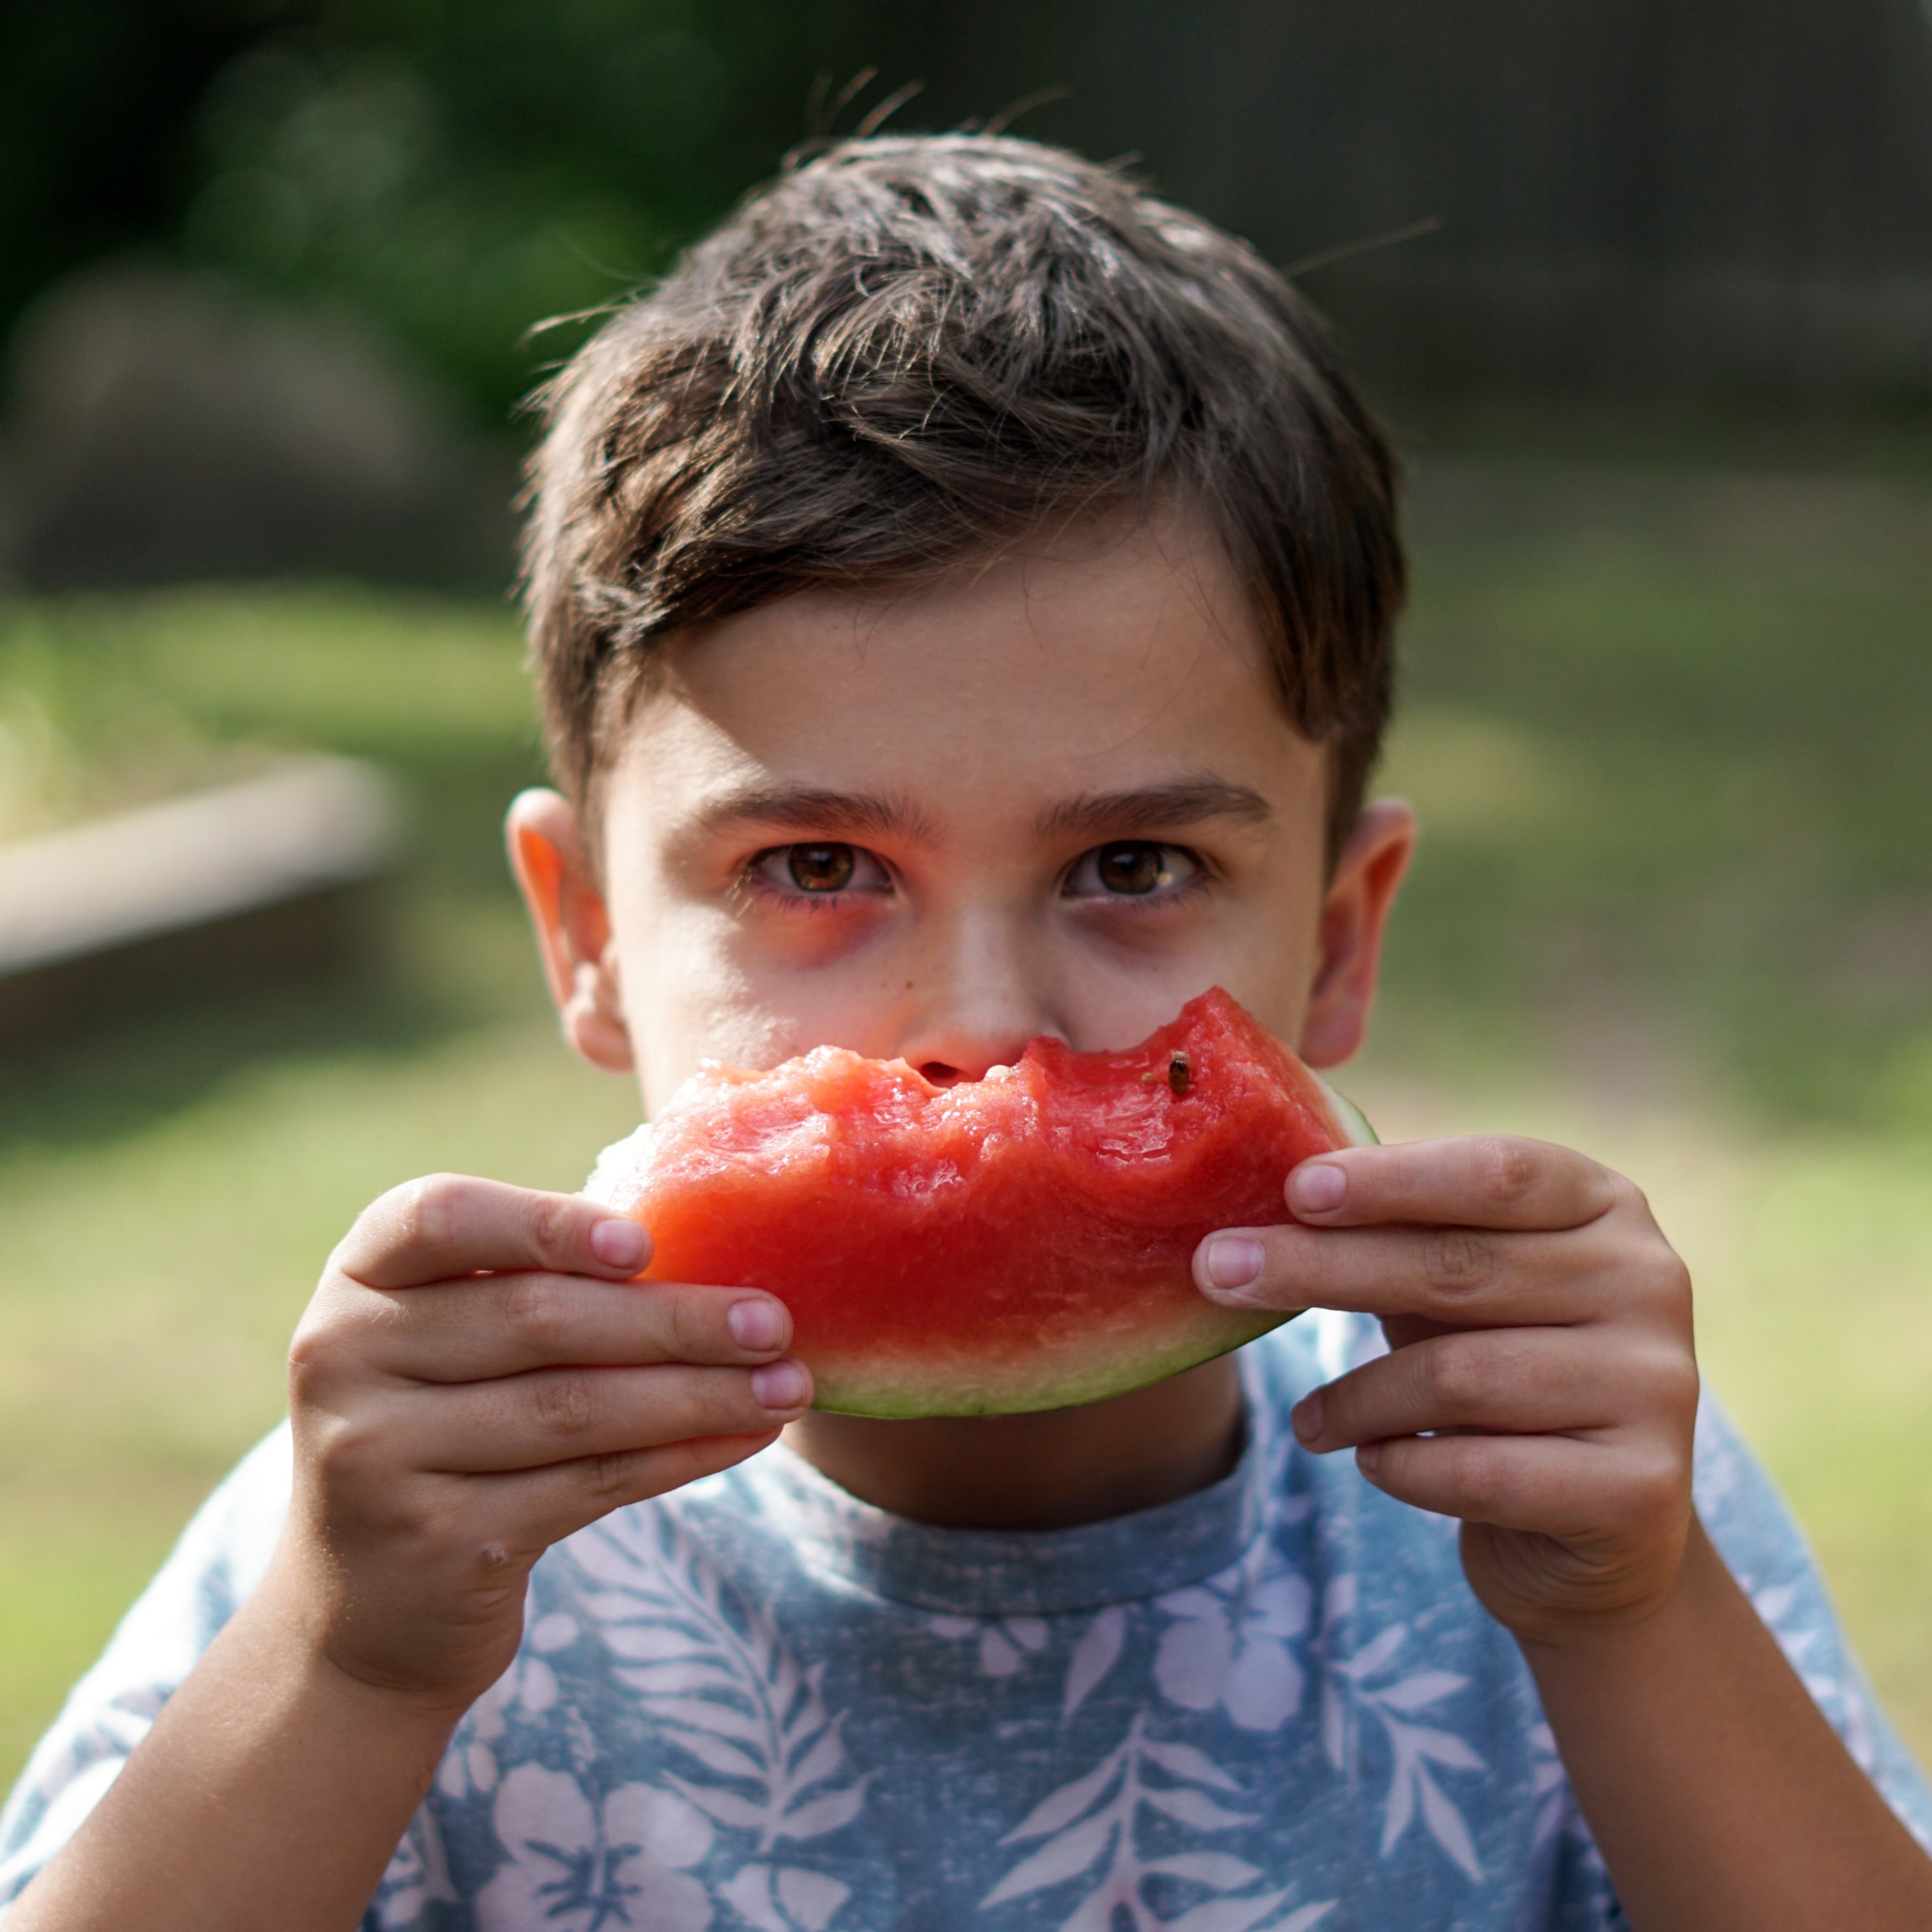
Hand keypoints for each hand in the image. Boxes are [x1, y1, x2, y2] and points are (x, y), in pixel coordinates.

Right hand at [275, 1174, 811, 1710]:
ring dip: (699, 1394)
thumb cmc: (445, 1427)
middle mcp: (346, 1356)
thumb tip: (713, 1247)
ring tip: (789, 1384)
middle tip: (774, 1319)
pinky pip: (586, 1486)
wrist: (363, 1610)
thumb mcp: (451, 1339)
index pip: (438, 1217)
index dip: (546, 1224)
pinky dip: (679, 1457)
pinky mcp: (437, 1543)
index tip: (646, 1242)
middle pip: (537, 1320)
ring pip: (574, 1409)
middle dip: (673, 1319)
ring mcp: (380, 1456)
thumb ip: (533, 1282)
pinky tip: (744, 1437)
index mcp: (360, 1277)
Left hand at [1193, 1137, 1697, 1646]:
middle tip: (1216, 1271)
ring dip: (1355, 1398)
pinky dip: (1400, 1467)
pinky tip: (1371, 1462)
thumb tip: (1265, 1185)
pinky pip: (1479, 1473)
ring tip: (1309, 1420)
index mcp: (1606, 1206)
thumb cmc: (1498, 1365)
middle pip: (1458, 1269)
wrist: (1595, 1529)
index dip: (1391, 1180)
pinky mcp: (1642, 1488)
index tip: (1293, 1189)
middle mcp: (1650, 1282)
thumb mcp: (1454, 1286)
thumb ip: (1393, 1233)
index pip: (1495, 1173)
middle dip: (1321, 1270)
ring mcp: (1659, 1386)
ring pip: (1459, 1378)